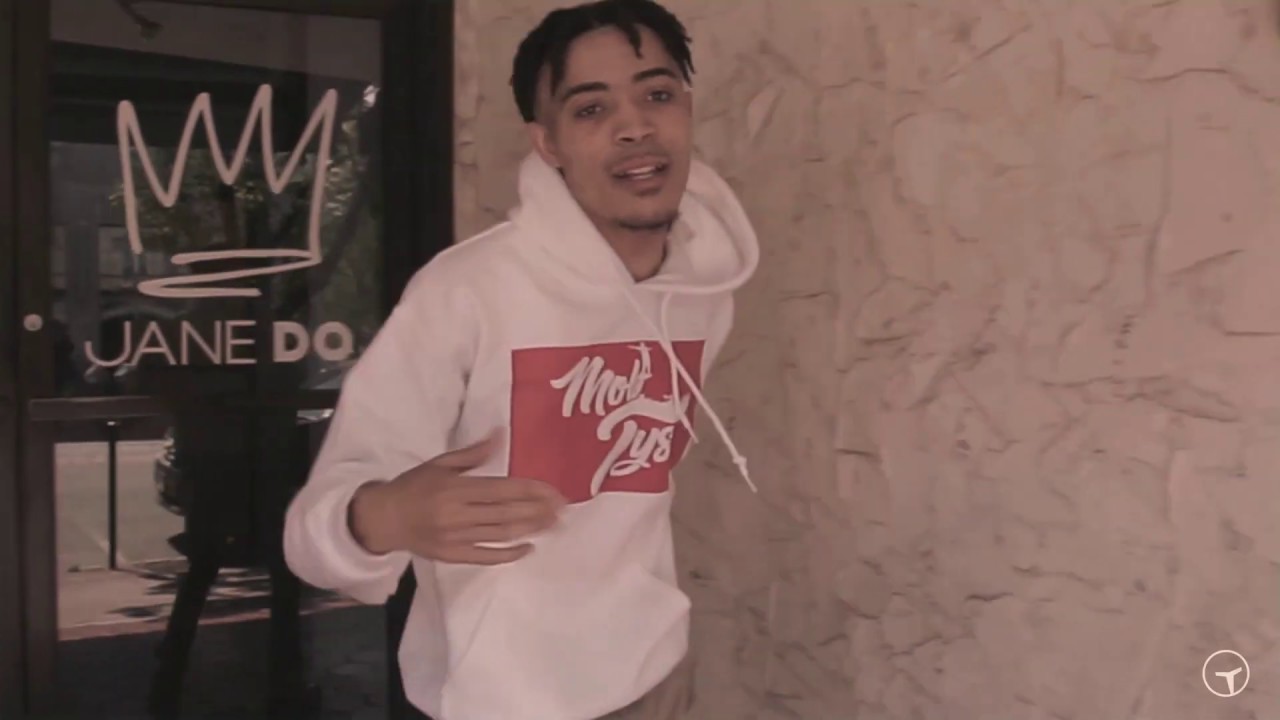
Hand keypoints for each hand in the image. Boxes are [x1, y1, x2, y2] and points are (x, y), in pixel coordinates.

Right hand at [349, 434, 564, 564]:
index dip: (531, 491)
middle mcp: (459, 514)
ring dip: (531, 529)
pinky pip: (486, 556)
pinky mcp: (454, 556)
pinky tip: (528, 547)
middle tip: (563, 509)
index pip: (502, 489)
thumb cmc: (414, 487)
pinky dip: (509, 554)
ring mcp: (457, 538)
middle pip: (507, 513)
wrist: (383, 519)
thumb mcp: (440, 463)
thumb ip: (473, 453)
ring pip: (501, 534)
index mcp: (456, 488)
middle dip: (538, 511)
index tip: (554, 492)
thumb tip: (500, 433)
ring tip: (554, 525)